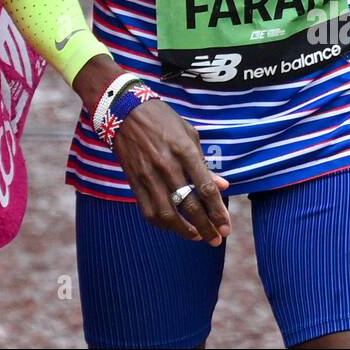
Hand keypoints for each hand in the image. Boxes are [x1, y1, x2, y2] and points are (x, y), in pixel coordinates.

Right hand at [111, 99, 231, 244]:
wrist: (124, 110)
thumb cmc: (162, 119)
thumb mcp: (188, 133)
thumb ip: (204, 162)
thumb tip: (223, 186)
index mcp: (184, 150)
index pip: (205, 188)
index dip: (218, 211)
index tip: (226, 226)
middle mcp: (167, 164)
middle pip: (190, 205)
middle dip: (206, 227)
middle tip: (216, 239)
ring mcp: (148, 174)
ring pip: (168, 214)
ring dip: (185, 231)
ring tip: (197, 237)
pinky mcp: (134, 181)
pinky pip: (148, 211)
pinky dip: (162, 224)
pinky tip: (174, 226)